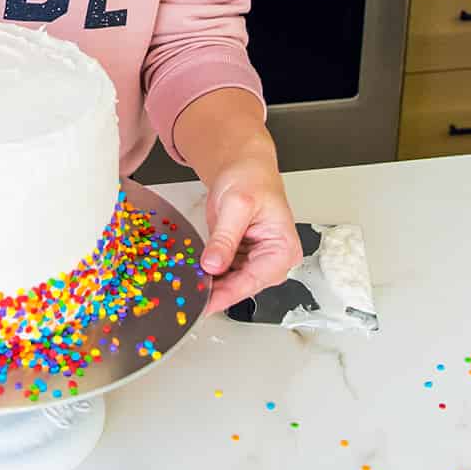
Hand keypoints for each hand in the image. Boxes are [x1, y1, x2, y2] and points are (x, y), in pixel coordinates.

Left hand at [200, 155, 300, 316]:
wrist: (243, 165)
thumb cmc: (251, 178)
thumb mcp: (236, 206)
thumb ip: (225, 237)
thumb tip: (214, 265)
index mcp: (283, 249)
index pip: (253, 281)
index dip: (227, 294)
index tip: (205, 304)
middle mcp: (273, 260)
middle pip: (242, 285)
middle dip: (216, 291)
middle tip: (189, 296)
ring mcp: (256, 259)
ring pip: (231, 282)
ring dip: (211, 284)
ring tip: (187, 286)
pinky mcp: (240, 256)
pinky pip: (223, 271)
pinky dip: (209, 273)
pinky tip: (193, 274)